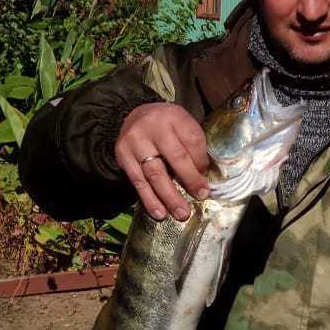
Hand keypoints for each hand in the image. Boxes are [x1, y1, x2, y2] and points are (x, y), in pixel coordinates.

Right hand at [114, 102, 209, 221]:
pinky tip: (159, 212)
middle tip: (200, 198)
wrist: (134, 116)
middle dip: (189, 181)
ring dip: (169, 197)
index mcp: (173, 116)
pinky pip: (138, 181)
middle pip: (175, 158)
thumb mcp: (183, 124)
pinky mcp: (122, 155)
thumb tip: (201, 175)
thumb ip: (194, 145)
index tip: (207, 182)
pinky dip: (149, 199)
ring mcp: (135, 142)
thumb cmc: (166, 124)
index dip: (201, 164)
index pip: (192, 141)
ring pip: (154, 173)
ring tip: (180, 213)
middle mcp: (152, 127)